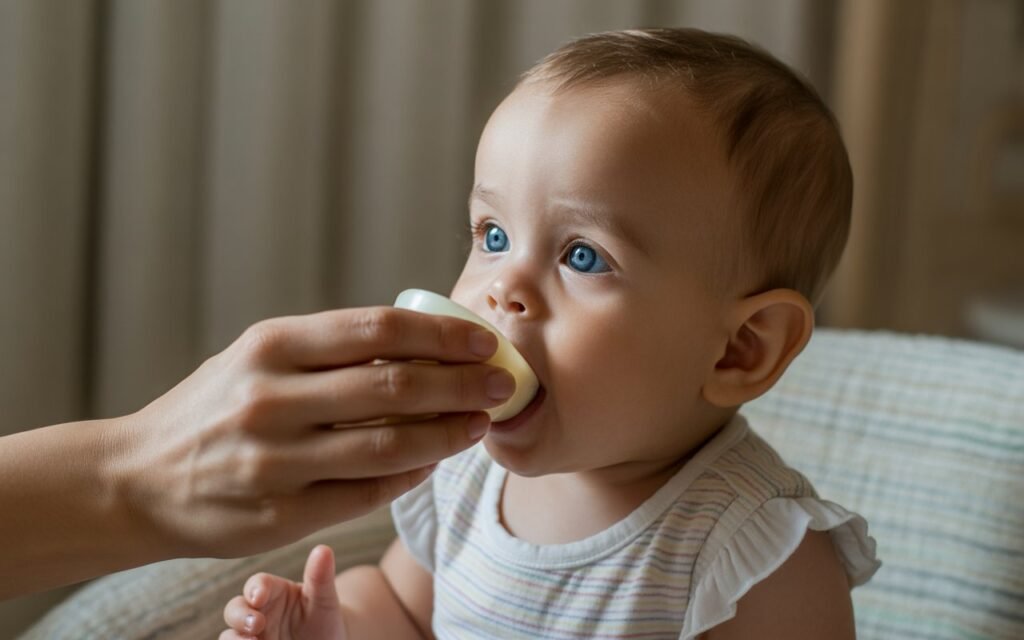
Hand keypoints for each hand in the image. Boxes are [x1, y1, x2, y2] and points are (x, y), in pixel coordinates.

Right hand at [108, 306, 514, 557]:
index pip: (378, 329)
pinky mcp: (279, 514)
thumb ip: (330, 350)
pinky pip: (367, 493)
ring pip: (388, 445)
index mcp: (270, 345)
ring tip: (480, 423)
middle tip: (501, 383)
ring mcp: (275, 462)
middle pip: (393, 387)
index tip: (484, 340)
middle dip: (461, 384)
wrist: (136, 479)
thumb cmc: (213, 407)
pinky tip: (434, 460)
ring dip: (448, 433)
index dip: (443, 334)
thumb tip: (421, 345)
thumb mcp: (257, 357)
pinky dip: (411, 474)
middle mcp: (272, 399)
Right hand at [221, 545, 345, 639]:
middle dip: (239, 616)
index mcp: (272, 591)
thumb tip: (323, 549)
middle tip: (256, 625)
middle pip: (235, 609)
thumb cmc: (323, 617)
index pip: (257, 584)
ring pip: (229, 635)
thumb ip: (320, 577)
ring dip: (234, 639)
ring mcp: (251, 635)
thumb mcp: (324, 599)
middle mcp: (256, 612)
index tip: (259, 597)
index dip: (255, 588)